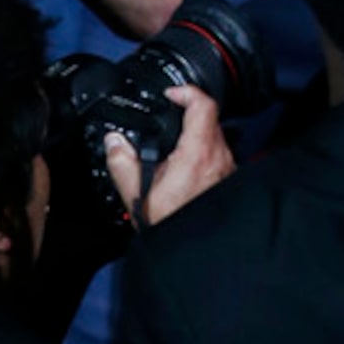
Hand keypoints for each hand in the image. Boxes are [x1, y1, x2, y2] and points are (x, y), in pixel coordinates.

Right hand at [104, 87, 232, 228]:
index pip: (203, 105)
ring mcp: (228, 168)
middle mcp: (219, 157)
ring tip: (174, 146)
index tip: (172, 94)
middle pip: (210, 119)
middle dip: (188, 114)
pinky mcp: (230, 180)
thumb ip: (122, 161)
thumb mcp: (136, 193)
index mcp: (198, 153)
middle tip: (169, 117)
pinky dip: (203, 154)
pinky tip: (186, 169)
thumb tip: (114, 141)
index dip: (186, 92)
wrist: (190, 251)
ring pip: (216, 138)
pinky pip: (218, 156)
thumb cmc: (170, 224)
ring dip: (196, 136)